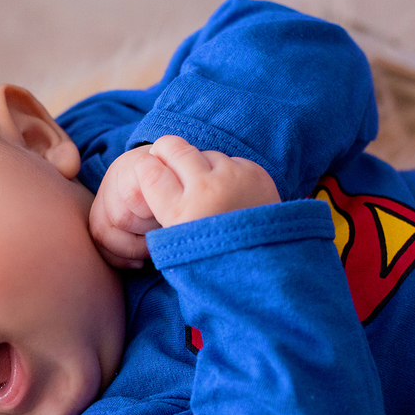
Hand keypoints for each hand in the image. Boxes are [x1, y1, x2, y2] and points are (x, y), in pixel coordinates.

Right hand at [89, 136, 279, 267]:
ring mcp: (233, 177)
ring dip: (200, 165)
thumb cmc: (215, 262)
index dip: (145, 167)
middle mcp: (206, 190)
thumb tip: (147, 178)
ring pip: (204, 153)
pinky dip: (226, 173)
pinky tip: (230, 192)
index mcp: (181, 213)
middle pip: (174, 148)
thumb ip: (161, 215)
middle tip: (165, 159)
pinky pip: (231, 161)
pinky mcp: (255, 172)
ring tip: (206, 188)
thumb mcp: (179, 246)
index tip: (146, 169)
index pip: (148, 171)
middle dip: (166, 151)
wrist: (269, 267)